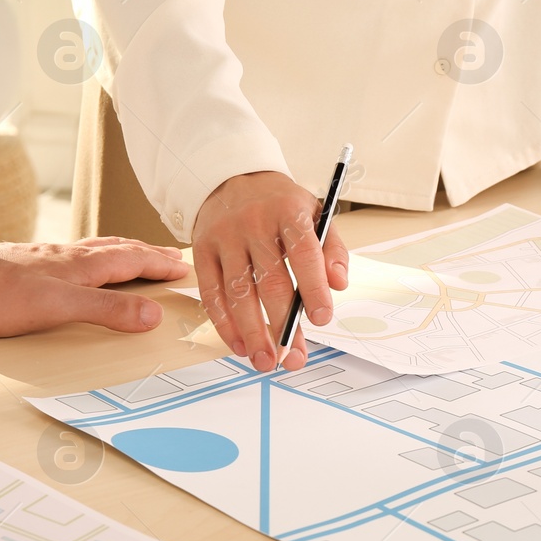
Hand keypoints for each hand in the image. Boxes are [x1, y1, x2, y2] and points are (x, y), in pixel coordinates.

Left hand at [0, 235, 188, 337]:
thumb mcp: (58, 308)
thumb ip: (105, 310)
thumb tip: (151, 314)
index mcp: (78, 266)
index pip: (130, 260)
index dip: (158, 263)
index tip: (183, 265)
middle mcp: (65, 259)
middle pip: (116, 251)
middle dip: (146, 254)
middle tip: (170, 258)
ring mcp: (44, 261)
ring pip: (94, 252)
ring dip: (121, 254)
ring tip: (135, 257)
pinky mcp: (24, 268)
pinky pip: (73, 260)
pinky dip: (92, 261)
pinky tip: (78, 268)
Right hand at [193, 171, 347, 371]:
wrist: (232, 179)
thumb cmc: (279, 205)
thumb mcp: (315, 213)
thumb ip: (332, 249)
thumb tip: (339, 284)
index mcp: (288, 211)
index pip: (303, 252)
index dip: (313, 287)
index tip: (322, 319)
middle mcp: (253, 223)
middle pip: (269, 280)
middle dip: (283, 324)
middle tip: (293, 356)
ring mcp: (225, 238)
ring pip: (237, 292)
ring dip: (252, 332)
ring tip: (266, 360)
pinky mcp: (202, 251)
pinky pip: (211, 294)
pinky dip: (224, 324)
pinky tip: (239, 345)